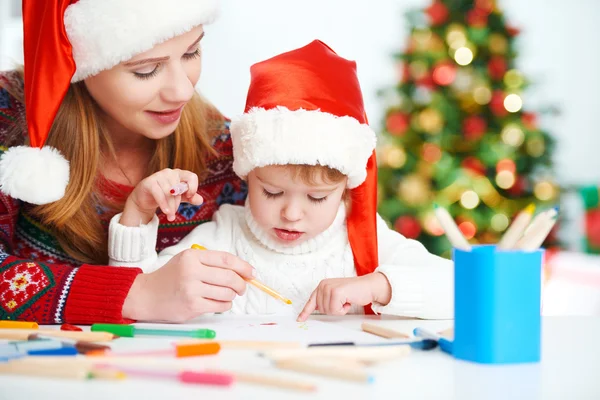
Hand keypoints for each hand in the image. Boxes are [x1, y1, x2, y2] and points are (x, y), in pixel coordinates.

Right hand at [121, 168, 202, 224]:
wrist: (144, 199)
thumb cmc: (165, 196)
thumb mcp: (180, 198)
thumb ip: (190, 198)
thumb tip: (201, 200)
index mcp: (179, 174)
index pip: (192, 176)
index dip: (193, 187)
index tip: (190, 197)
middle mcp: (170, 172)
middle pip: (179, 188)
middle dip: (177, 203)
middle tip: (174, 214)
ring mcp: (159, 175)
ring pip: (169, 192)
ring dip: (170, 206)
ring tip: (170, 216)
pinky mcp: (149, 182)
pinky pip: (159, 193)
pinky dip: (163, 204)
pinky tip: (166, 212)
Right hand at [122, 248, 255, 321]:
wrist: (146, 295)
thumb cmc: (171, 277)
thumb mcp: (187, 261)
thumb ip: (211, 263)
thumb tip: (243, 272)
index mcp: (192, 256)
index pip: (226, 259)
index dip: (243, 266)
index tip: (252, 272)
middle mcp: (192, 271)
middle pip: (229, 277)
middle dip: (241, 284)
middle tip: (242, 288)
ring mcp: (191, 289)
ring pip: (226, 293)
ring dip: (231, 295)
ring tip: (226, 295)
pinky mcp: (192, 306)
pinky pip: (219, 306)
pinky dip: (224, 305)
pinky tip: (218, 303)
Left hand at [297, 272, 391, 321]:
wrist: (368, 286)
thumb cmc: (354, 292)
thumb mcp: (337, 294)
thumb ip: (326, 299)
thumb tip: (317, 309)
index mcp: (322, 285)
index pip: (311, 301)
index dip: (305, 312)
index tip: (300, 320)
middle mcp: (323, 285)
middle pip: (321, 310)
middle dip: (334, 309)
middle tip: (343, 301)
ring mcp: (329, 288)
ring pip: (328, 311)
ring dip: (339, 309)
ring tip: (346, 300)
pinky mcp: (336, 293)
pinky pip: (335, 311)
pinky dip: (343, 310)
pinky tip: (348, 301)